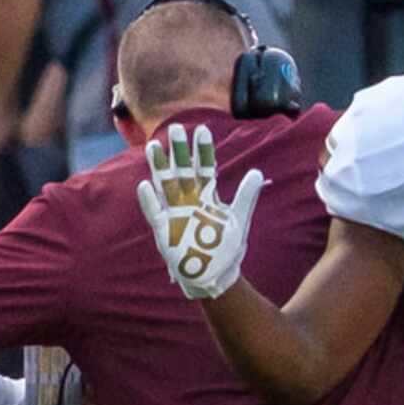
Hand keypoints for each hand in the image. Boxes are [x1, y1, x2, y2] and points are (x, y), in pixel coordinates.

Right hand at [136, 123, 264, 300]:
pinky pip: (154, 213)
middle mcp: (189, 200)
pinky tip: (145, 185)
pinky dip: (150, 201)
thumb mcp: (238, 220)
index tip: (203, 129)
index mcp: (207, 197)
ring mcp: (175, 213)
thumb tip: (258, 172)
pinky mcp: (164, 230)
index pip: (205, 168)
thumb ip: (246, 196)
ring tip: (154, 147)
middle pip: (183, 171)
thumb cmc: (226, 249)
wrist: (215, 276)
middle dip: (180, 151)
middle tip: (177, 128)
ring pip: (165, 184)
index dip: (203, 150)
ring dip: (159, 166)